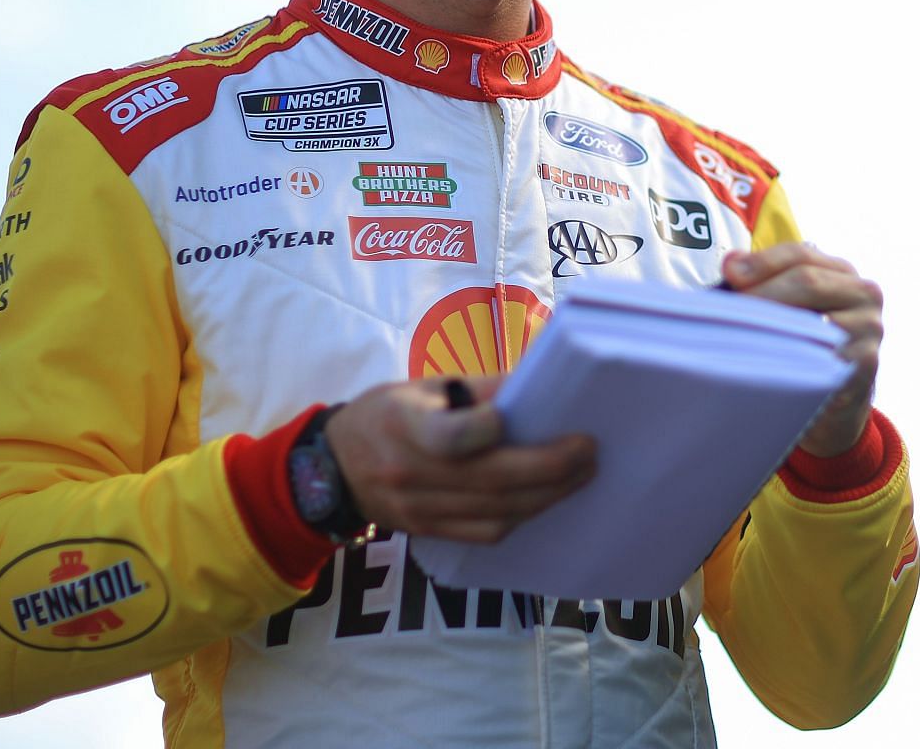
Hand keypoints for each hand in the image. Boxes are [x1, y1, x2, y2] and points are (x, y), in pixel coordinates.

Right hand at [324, 375, 596, 542]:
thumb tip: (539, 386)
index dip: (490, 429)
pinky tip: (547, 497)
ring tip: (581, 474)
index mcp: (405, 425)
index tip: (522, 414)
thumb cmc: (385, 415)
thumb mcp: (421, 386)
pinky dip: (522, 515)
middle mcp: (412, 473)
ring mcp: (420, 510)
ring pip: (497, 512)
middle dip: (550, 468)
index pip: (451, 437)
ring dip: (547, 496)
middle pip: (491, 481)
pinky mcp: (429, 533)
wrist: (331, 469)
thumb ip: (478, 389)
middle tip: (588, 451)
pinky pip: (486, 533)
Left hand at [724, 244, 882, 456]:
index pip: (800, 254)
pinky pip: (823, 356)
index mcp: (843, 271)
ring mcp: (869, 328)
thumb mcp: (791, 304)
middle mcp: (864, 294)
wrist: (839, 398)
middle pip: (807, 281)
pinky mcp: (865, 362)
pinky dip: (792, 359)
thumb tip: (732, 263)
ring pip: (814, 319)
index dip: (762, 262)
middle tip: (728, 311)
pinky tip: (768, 363)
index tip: (729, 274)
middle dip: (763, 293)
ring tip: (741, 337)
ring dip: (773, 328)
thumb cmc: (808, 342)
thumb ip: (764, 278)